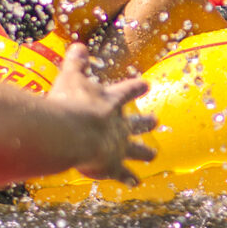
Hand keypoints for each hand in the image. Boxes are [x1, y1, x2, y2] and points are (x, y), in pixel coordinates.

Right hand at [48, 42, 156, 183]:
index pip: (128, 90)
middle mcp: (120, 124)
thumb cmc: (70, 102)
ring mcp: (119, 146)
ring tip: (153, 155)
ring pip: (137, 150)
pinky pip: (123, 173)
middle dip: (146, 122)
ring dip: (144, 152)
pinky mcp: (112, 165)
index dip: (137, 87)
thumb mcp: (70, 77)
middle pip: (138, 123)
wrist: (72, 133)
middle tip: (156, 121)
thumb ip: (76, 63)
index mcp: (112, 101)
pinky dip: (129, 178)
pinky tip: (136, 182)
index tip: (147, 85)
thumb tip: (79, 45)